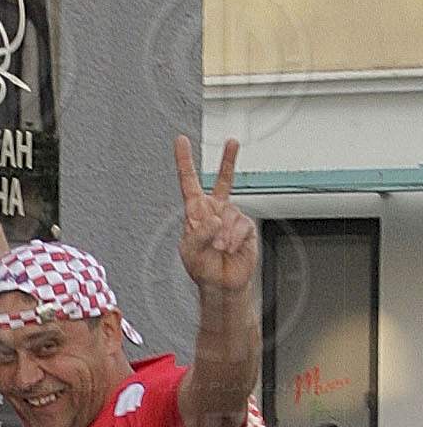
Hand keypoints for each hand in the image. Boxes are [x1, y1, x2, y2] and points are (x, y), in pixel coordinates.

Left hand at [175, 136, 258, 294]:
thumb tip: (215, 219)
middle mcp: (214, 210)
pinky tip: (231, 249)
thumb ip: (199, 234)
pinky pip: (242, 226)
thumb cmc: (201, 267)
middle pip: (222, 181)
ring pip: (230, 214)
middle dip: (228, 160)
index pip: (189, 182)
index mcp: (195, 212)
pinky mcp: (245, 227)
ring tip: (219, 248)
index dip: (185, 161)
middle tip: (232, 142)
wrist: (222, 284)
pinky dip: (235, 239)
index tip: (181, 142)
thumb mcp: (190, 251)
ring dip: (224, 235)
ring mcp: (231, 218)